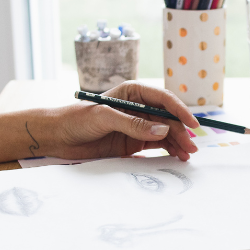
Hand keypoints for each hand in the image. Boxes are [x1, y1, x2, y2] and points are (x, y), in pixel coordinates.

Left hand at [48, 81, 199, 160]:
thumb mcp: (105, 118)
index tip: (191, 123)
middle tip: (191, 146)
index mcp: (133, 92)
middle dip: (180, 131)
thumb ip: (134, 124)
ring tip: (187, 155)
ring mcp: (138, 125)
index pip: (163, 99)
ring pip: (165, 133)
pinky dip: (168, 150)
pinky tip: (177, 156)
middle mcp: (139, 107)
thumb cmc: (77, 119)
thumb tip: (163, 130)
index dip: (179, 110)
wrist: (58, 136)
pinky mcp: (134, 141)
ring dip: (177, 142)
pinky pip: (157, 145)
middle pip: (167, 118)